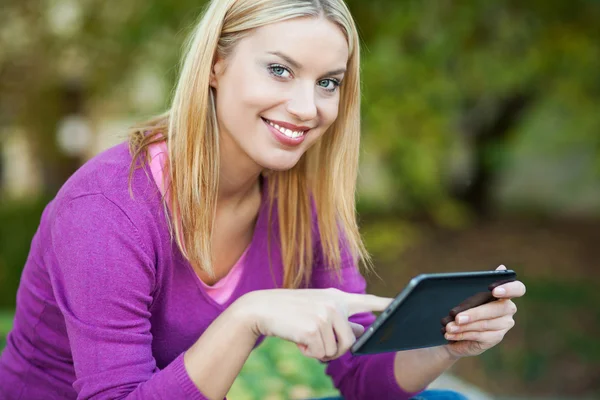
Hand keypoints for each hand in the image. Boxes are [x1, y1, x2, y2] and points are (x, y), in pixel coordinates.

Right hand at [237, 288, 391, 360]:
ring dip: (319, 352)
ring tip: (304, 337)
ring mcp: (325, 315)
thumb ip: (340, 320)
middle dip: (334, 349)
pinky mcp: (314, 328)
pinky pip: (320, 354)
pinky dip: (308, 353)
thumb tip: (361, 334)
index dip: (387, 305)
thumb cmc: (290, 312)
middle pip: (351, 342)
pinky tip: (297, 339)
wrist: (262, 308)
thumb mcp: (317, 310)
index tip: (404, 305)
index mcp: (337, 297)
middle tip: (315, 341)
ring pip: (335, 351)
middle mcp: (334, 304)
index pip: (368, 301)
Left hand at [442, 265, 526, 358]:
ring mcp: (504, 324)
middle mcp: (508, 308)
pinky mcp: (496, 337)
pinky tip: (451, 334)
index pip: (518, 289)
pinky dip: (462, 334)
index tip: (493, 290)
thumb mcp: (469, 294)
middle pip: (496, 309)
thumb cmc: (466, 307)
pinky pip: (479, 336)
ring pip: (484, 324)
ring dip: (463, 326)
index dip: (509, 289)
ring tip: (448, 327)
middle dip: (474, 314)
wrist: (458, 330)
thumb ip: (481, 282)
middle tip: (457, 318)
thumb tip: (501, 267)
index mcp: (505, 293)